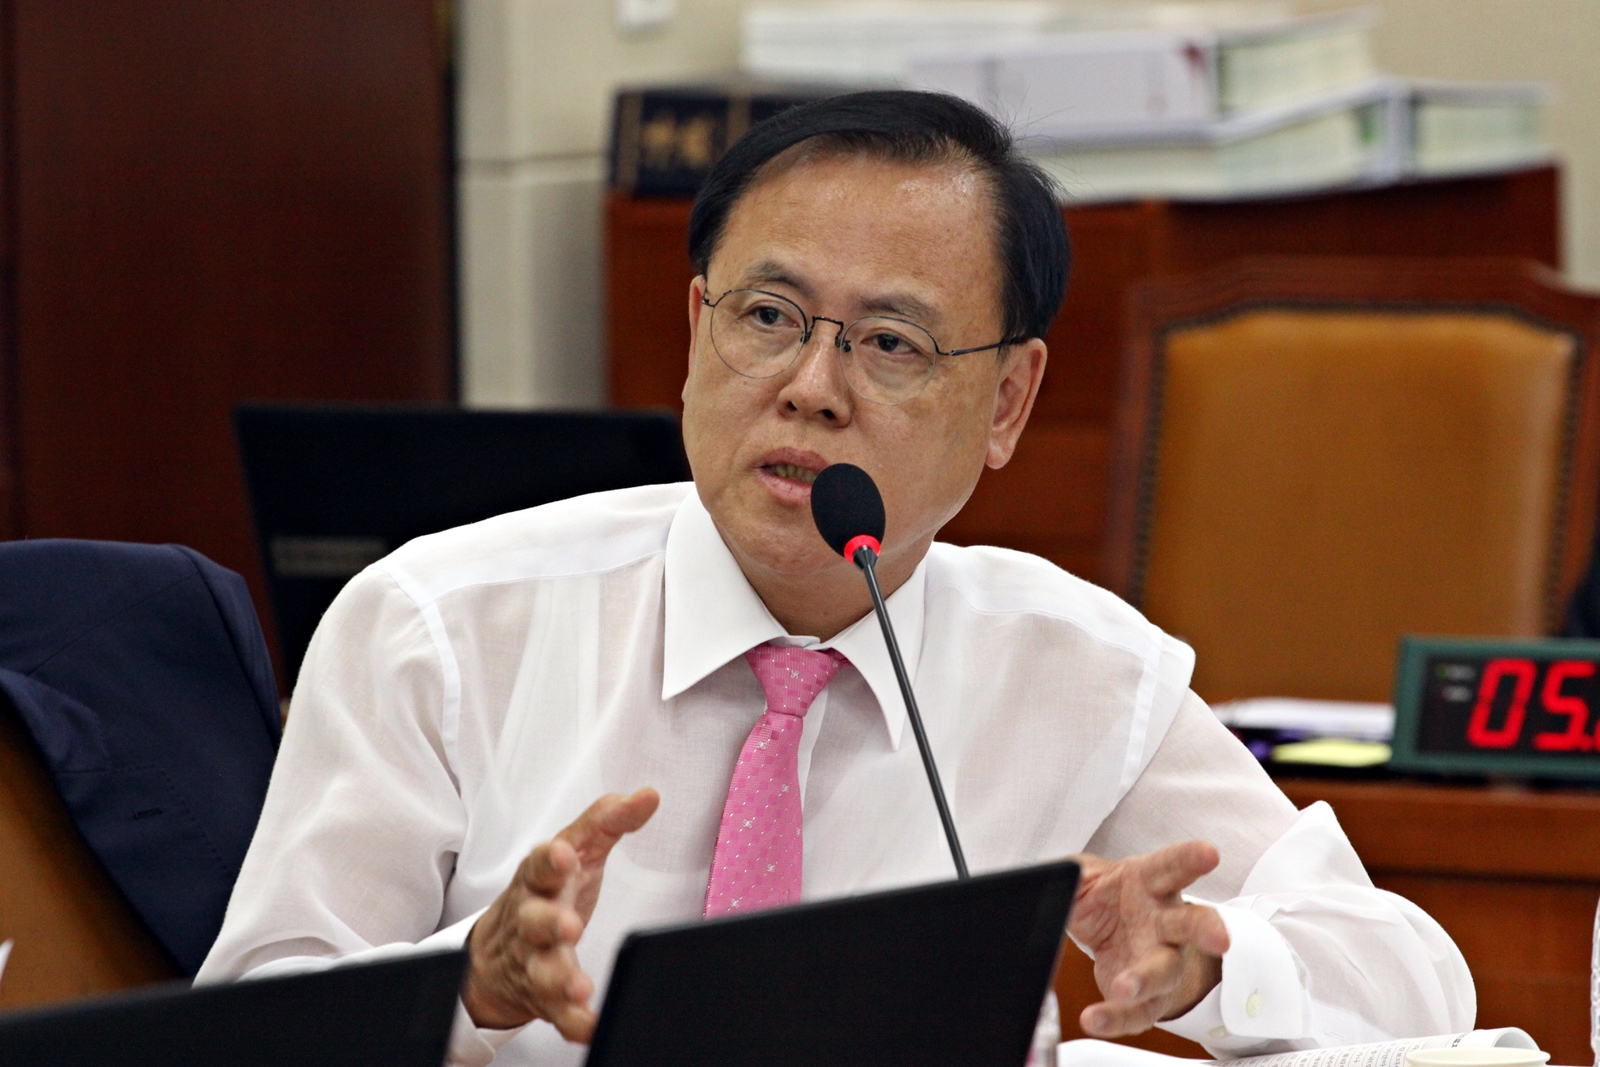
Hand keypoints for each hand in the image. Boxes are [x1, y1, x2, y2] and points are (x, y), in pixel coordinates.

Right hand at [462, 787, 659, 1040]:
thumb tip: (649, 794)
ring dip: (559, 979)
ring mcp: (535, 960)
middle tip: (568, 927)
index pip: (540, 864)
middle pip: (534, 921)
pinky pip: (558, 1015)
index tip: (566, 855)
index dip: (551, 859)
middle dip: (549, 923)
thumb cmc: (548, 889)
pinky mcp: (545, 998)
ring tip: (579, 987)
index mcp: (540, 878)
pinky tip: (591, 1026)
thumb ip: (608, 821)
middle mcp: (532, 920)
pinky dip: (573, 1022)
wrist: (500, 950)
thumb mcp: (575, 850)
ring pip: (541, 971)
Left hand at [1068, 840, 1229, 1037]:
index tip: (1209, 854)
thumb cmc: (1108, 896)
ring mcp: (1162, 960)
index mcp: (1151, 883)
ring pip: (1165, 971)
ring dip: (1147, 980)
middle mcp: (1166, 922)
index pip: (1172, 866)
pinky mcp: (1149, 996)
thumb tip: (1049, 877)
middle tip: (1219, 939)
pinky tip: (1094, 1018)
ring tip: (1125, 988)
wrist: (1112, 932)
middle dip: (1207, 929)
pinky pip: (1137, 1010)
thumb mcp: (1084, 876)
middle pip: (1192, 923)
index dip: (1191, 859)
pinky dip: (1115, 1017)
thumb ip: (1069, 873)